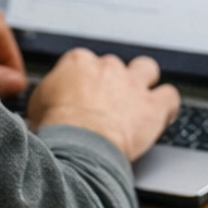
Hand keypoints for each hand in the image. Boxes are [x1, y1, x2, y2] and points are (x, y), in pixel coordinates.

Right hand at [28, 49, 178, 163]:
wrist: (78, 144)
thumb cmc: (56, 129)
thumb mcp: (38, 105)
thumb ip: (50, 94)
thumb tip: (49, 101)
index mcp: (78, 63)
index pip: (84, 62)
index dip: (85, 80)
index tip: (83, 93)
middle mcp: (108, 68)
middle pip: (115, 66)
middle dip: (113, 81)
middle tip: (108, 101)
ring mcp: (133, 85)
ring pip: (147, 69)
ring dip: (145, 81)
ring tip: (139, 99)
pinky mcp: (152, 106)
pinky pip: (170, 96)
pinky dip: (168, 105)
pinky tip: (163, 114)